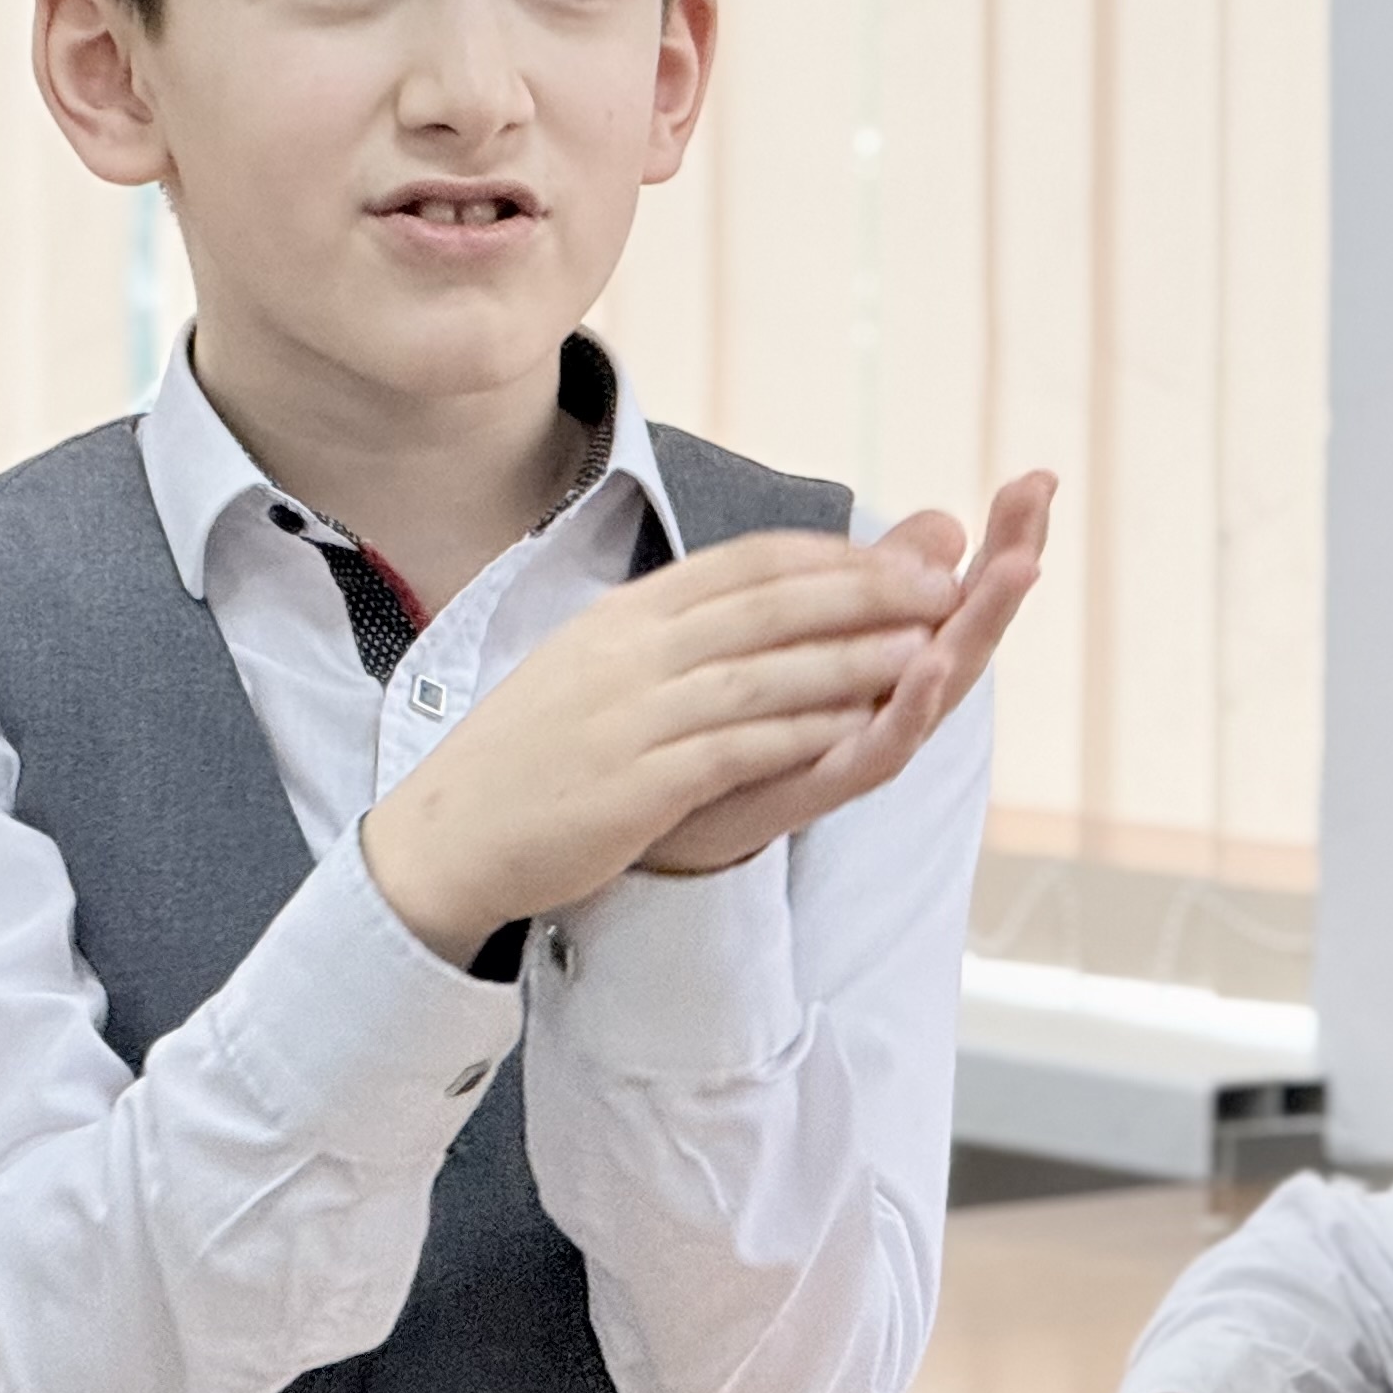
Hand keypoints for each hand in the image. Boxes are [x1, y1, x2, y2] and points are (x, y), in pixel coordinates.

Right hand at [360, 523, 962, 962]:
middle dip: (866, 592)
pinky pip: (735, 745)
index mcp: (628, 615)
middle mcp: (631, 650)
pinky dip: (802, 731)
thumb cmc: (537, 752)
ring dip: (853, 657)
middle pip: (769, 604)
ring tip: (930, 649)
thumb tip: (759, 596)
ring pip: (764, 670)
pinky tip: (859, 726)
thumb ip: (685, 629)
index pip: (748, 563)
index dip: (836, 557)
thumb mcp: (602, 665)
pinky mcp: (635, 781)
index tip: (906, 558)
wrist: (447, 835)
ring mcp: (631, 714)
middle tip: (944, 586)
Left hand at [635, 471, 1056, 876]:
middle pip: (974, 627)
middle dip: (1010, 568)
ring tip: (1017, 568)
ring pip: (946, 681)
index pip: (969, 585)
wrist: (695, 803)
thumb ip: (884, 578)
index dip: (1007, 536)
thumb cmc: (774, 710)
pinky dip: (913, 708)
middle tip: (1039, 505)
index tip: (1042, 477)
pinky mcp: (833, 782)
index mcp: (905, 650)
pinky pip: (884, 747)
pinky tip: (932, 661)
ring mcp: (876, 738)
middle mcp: (905, 695)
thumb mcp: (829, 627)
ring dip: (984, 622)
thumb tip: (950, 525)